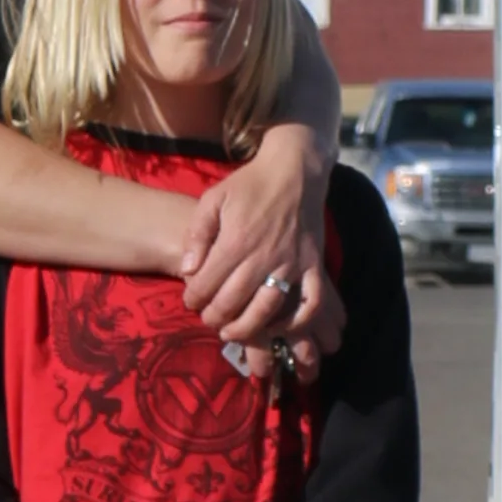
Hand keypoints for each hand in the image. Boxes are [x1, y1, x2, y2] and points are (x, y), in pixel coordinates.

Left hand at [180, 121, 339, 362]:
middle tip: (208, 318)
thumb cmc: (250, 184)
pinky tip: (279, 327)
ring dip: (246, 328)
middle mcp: (263, 257)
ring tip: (233, 332)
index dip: (193, 298)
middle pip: (233, 302)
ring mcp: (291, 263)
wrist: (294, 169)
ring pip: (267, 309)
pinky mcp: (313, 265)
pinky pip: (310, 302)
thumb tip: (187, 269)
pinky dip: (296, 322)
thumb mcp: (213, 198)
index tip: (191, 301)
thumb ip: (197, 234)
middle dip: (214, 317)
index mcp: (235, 241)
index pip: (207, 284)